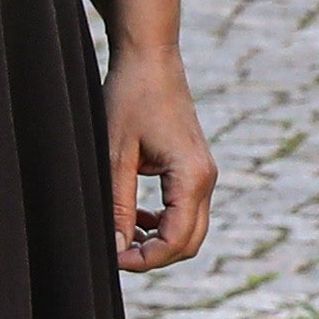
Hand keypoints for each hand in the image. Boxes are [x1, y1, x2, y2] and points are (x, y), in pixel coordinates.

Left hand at [105, 44, 217, 271]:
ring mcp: (203, 173)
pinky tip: (134, 219)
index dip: (145, 260)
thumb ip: (119, 206)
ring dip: (158, 241)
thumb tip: (117, 248)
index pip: (176, 240)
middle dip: (154, 257)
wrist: (151, 59)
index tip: (112, 258)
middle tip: (116, 254)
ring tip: (121, 238)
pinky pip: (185, 210)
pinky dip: (163, 223)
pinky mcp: (194, 168)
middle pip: (189, 242)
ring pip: (189, 229)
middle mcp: (205, 179)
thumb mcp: (116, 156)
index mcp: (191, 177)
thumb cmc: (131, 99)